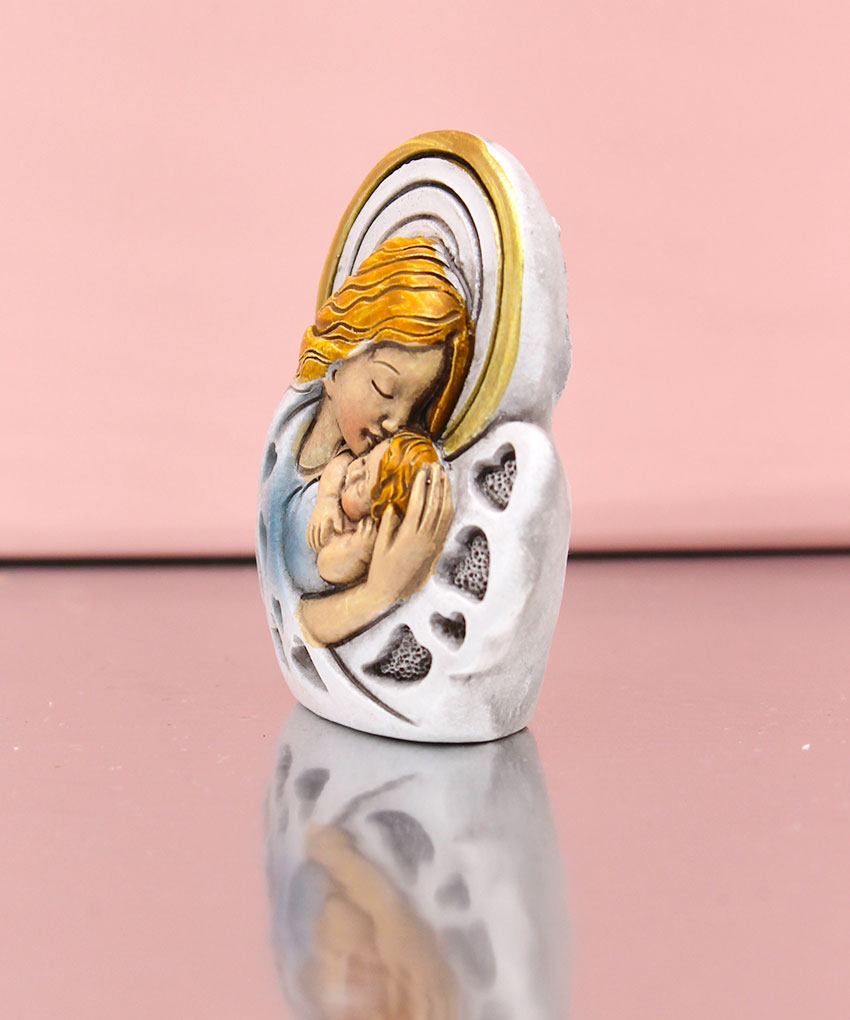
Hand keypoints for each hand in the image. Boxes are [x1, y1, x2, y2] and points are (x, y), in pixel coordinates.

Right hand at [307, 498, 343, 551]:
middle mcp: (317, 524)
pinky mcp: (310, 522)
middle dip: (317, 546)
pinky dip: (308, 540)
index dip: (323, 545)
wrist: (326, 499)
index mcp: (324, 523)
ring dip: (312, 544)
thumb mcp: (338, 516)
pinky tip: (310, 544)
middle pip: (315, 539)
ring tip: (316, 550)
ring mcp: (312, 523)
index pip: (322, 538)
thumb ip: (338, 524)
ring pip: (310, 537)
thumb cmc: (334, 509)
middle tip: (320, 552)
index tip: (325, 550)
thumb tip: (339, 532)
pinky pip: (308, 533)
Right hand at [365, 464, 452, 605]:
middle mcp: (424, 539)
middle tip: (435, 466)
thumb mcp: (379, 546)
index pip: (418, 504)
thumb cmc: (380, 569)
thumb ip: (387, 525)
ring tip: (444, 476)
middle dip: (436, 483)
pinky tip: (447, 497)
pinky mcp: (436, 548)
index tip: (421, 470)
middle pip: (434, 505)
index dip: (421, 485)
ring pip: (444, 513)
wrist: (390, 591)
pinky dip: (448, 508)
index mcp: (408, 537)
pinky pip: (446, 525)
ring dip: (445, 493)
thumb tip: (392, 506)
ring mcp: (432, 544)